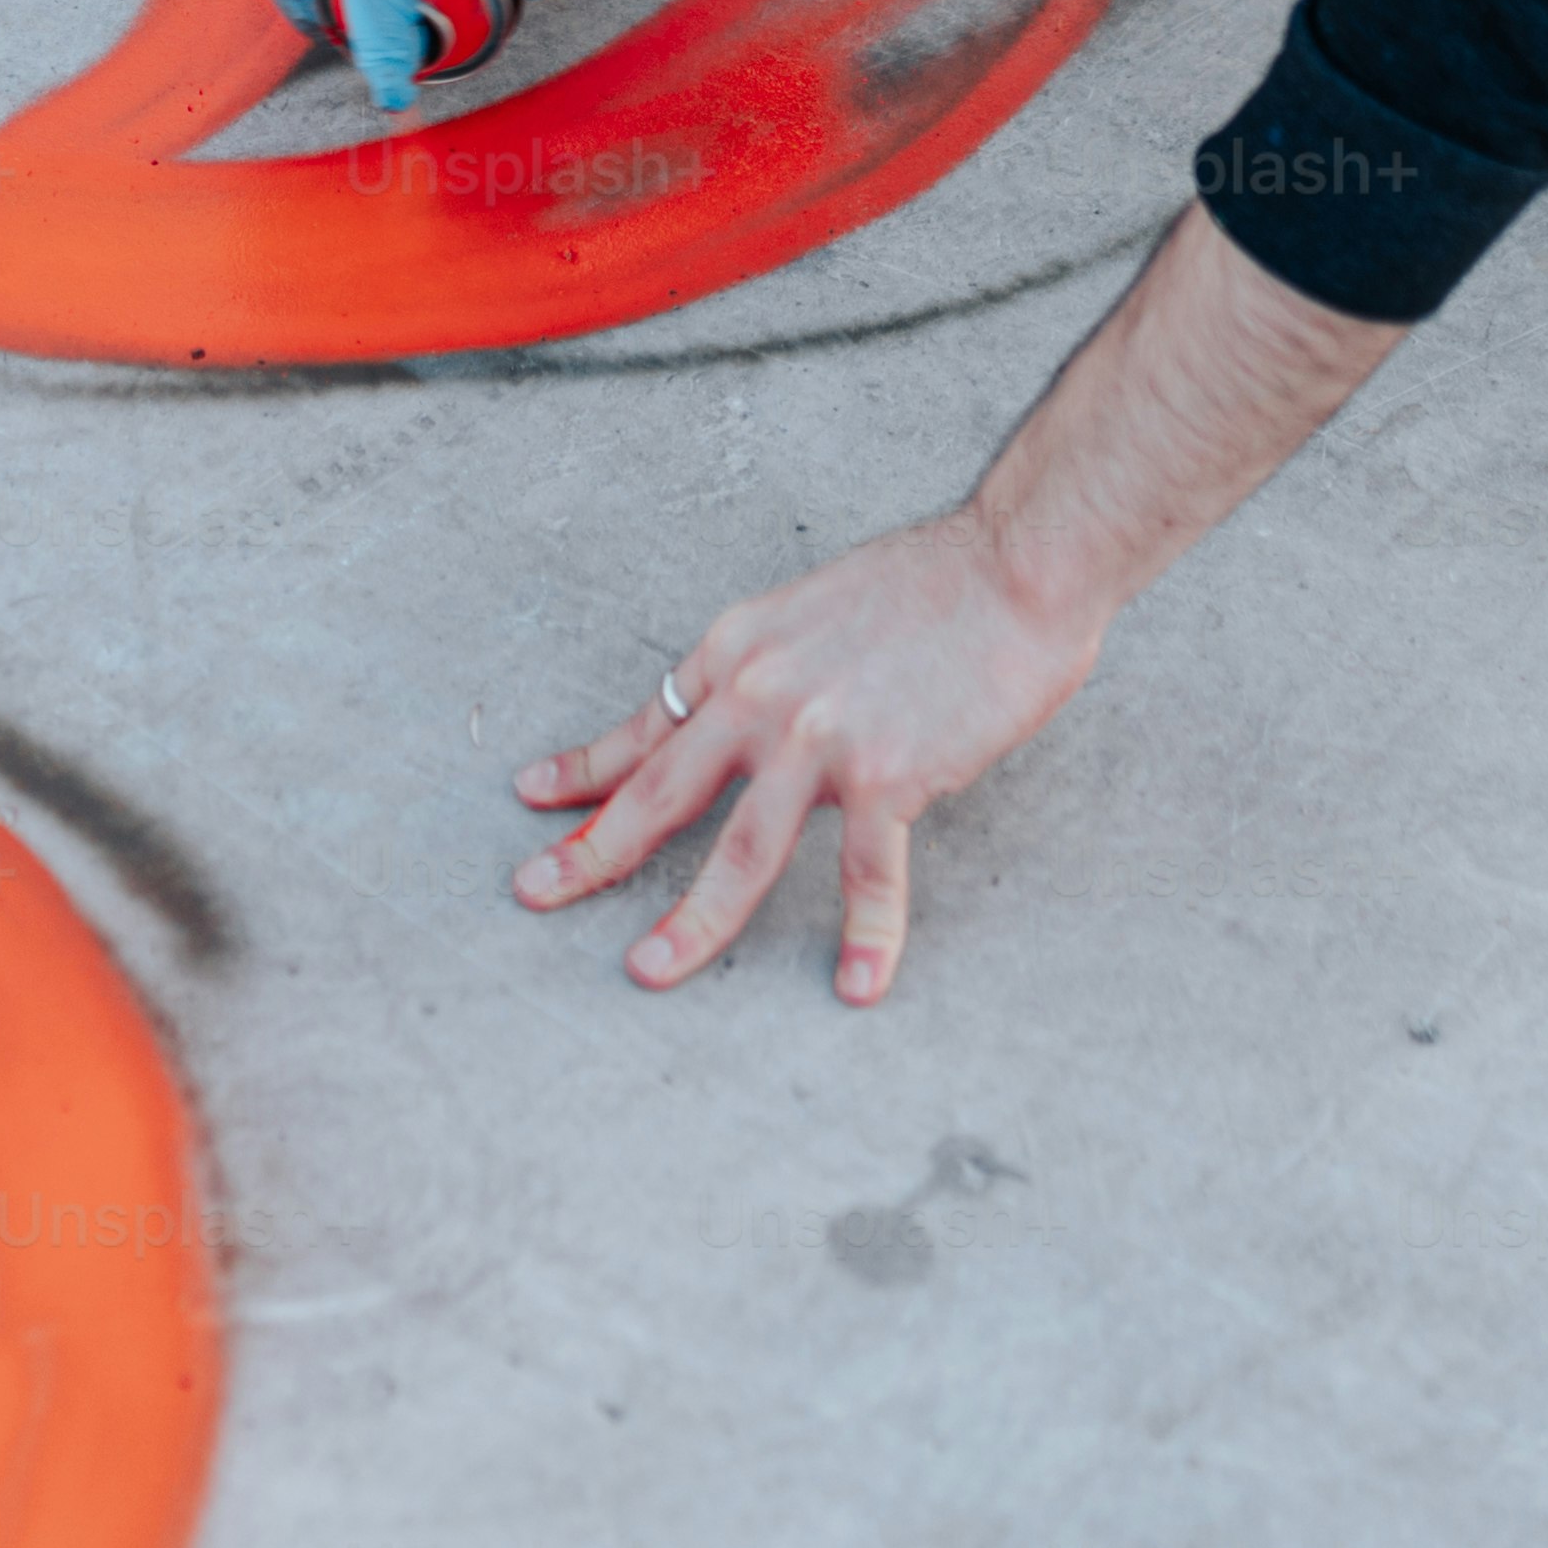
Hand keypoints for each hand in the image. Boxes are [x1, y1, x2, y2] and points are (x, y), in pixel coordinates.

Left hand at [509, 510, 1105, 1004]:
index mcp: (738, 649)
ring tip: (649, 970)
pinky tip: (856, 985)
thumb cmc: (930, 583)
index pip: (647, 725)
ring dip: (692, 921)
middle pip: (661, 794)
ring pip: (740, 853)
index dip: (587, 769)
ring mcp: (819, 739)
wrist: (1013, 563)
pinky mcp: (889, 773)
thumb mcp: (810, 610)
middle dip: (591, 852)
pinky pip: (868, 875)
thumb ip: (772, 671)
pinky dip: (866, 937)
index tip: (533, 797)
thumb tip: (751, 718)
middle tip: (534, 893)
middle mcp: (761, 696)